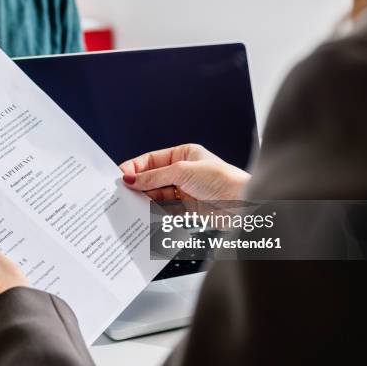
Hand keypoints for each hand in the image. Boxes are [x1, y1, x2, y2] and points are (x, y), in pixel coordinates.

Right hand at [120, 144, 250, 200]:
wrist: (243, 205)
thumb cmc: (222, 180)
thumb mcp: (183, 172)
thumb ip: (155, 176)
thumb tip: (132, 178)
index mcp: (184, 154)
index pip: (153, 159)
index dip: (137, 167)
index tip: (122, 175)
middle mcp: (184, 172)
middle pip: (153, 177)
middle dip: (139, 184)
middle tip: (124, 191)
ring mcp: (185, 191)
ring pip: (158, 194)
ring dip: (146, 198)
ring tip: (132, 202)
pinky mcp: (188, 209)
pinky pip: (165, 209)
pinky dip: (155, 211)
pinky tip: (146, 212)